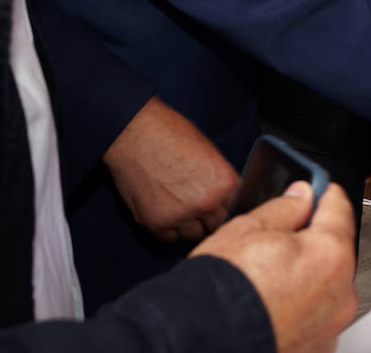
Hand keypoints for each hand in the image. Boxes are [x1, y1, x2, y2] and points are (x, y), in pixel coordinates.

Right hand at [103, 96, 238, 241]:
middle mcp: (206, 202)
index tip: (219, 207)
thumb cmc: (170, 134)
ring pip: (193, 233)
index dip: (226, 206)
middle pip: (216, 225)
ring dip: (189, 224)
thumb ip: (219, 180)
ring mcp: (181, 215)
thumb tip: (225, 199)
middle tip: (197, 205)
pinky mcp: (156, 223)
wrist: (134, 132)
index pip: (236, 208)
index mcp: (224, 182)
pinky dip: (169, 228)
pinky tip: (164, 208)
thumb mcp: (209, 152)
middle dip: (209, 217)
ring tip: (177, 203)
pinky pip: (169, 237)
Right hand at [192, 182, 356, 352]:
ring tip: (268, 277)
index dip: (322, 193)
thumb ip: (285, 207)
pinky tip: (273, 302)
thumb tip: (300, 196)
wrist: (201, 338)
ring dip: (307, 275)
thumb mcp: (248, 229)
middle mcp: (340, 291)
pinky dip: (300, 306)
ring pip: (326, 284)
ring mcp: (330, 323)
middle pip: (334, 249)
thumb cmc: (221, 290)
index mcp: (329, 253)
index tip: (315, 190)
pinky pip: (316, 315)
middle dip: (311, 240)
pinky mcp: (317, 346)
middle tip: (277, 239)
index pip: (339, 206)